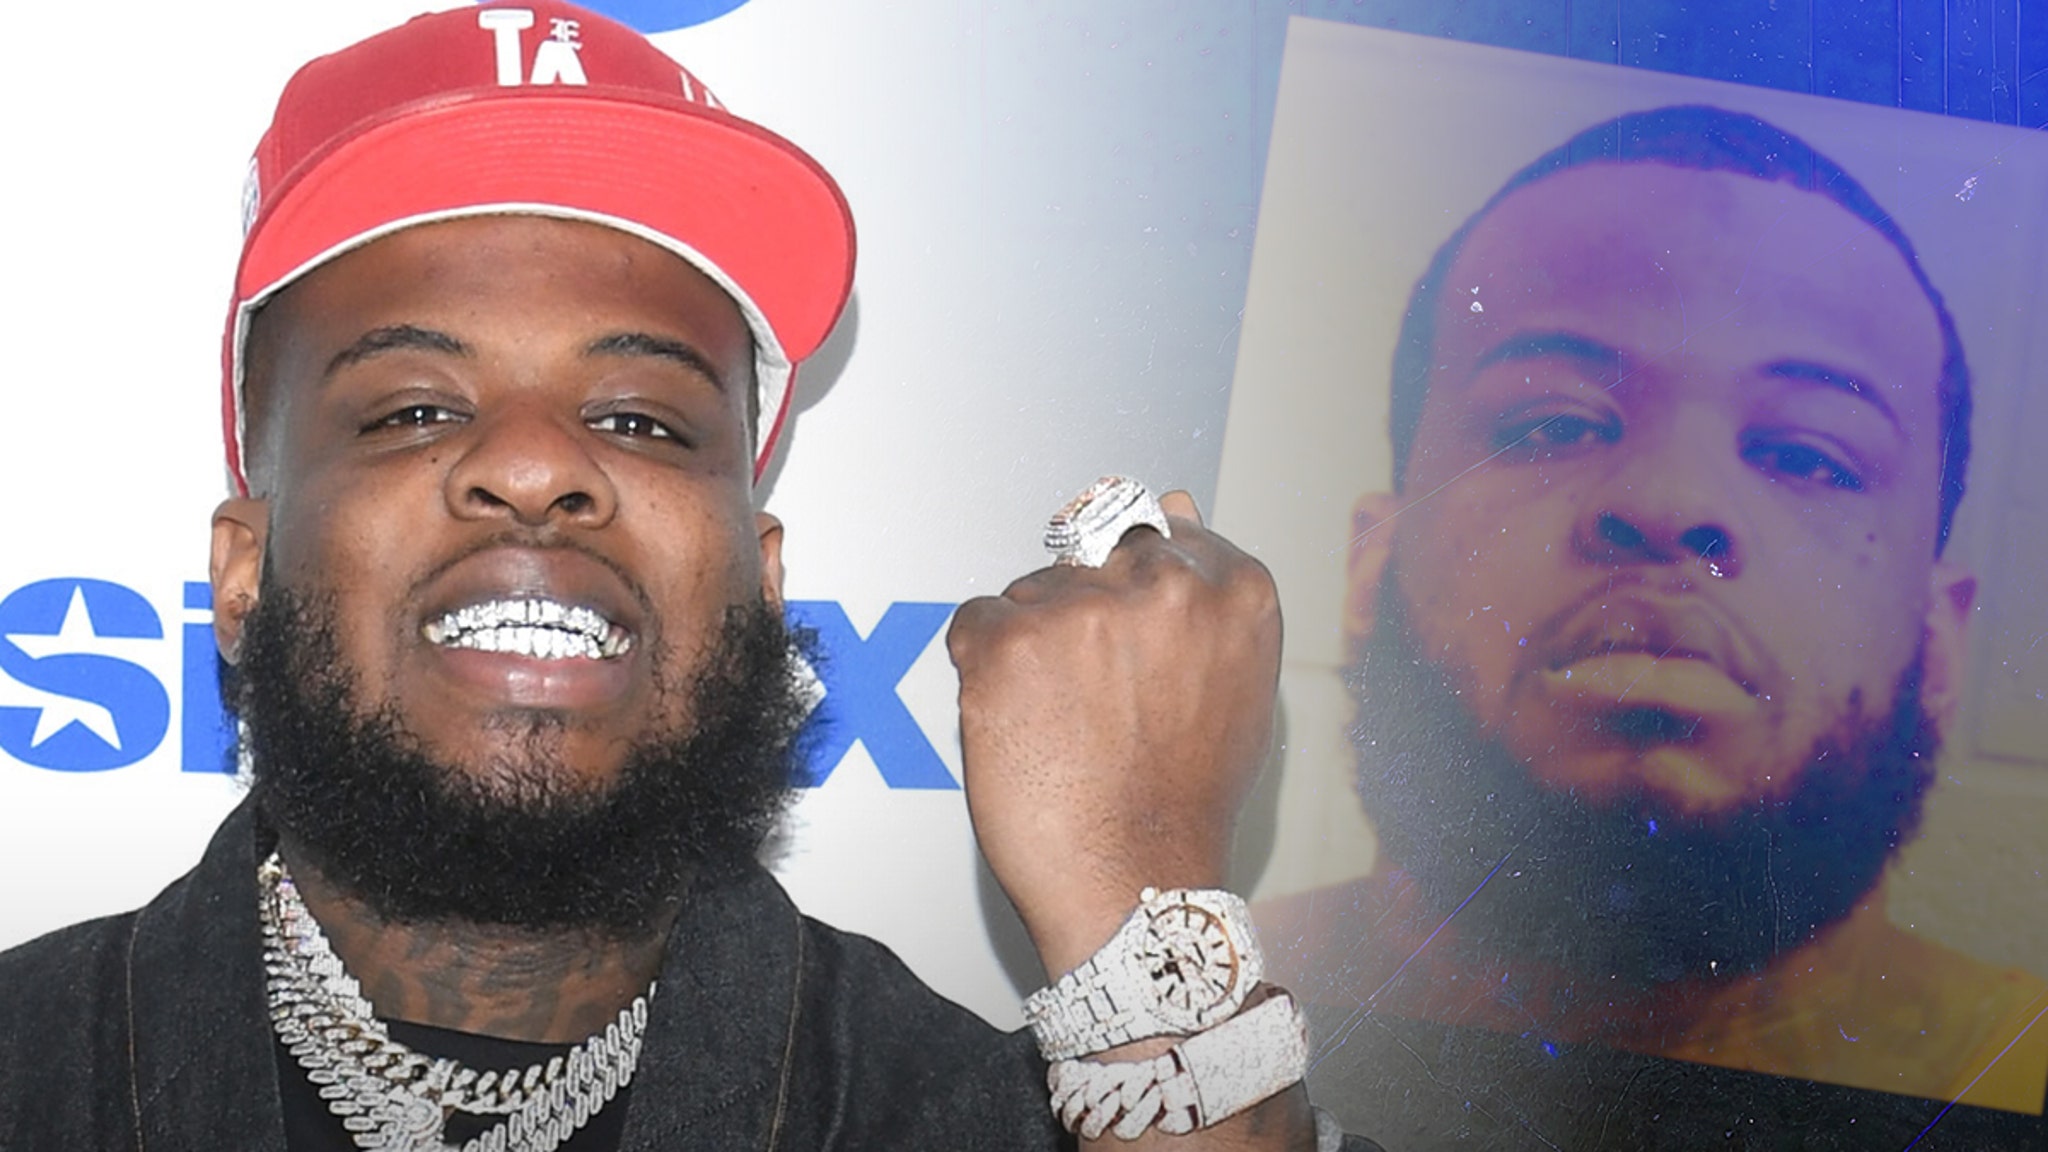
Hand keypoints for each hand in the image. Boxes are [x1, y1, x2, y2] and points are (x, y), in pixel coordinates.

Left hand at [947, 490, 1281, 977]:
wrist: (1133, 883)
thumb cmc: (1186, 798)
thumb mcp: (1231, 682)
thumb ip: (1207, 592)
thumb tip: (1178, 505)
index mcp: (1231, 588)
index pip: (1158, 534)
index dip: (1130, 590)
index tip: (1125, 638)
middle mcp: (1159, 583)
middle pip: (1091, 556)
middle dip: (1081, 615)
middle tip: (1092, 695)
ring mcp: (1079, 607)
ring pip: (1030, 589)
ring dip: (1033, 644)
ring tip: (1064, 721)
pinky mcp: (1006, 640)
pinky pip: (975, 620)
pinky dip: (983, 669)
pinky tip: (1022, 722)